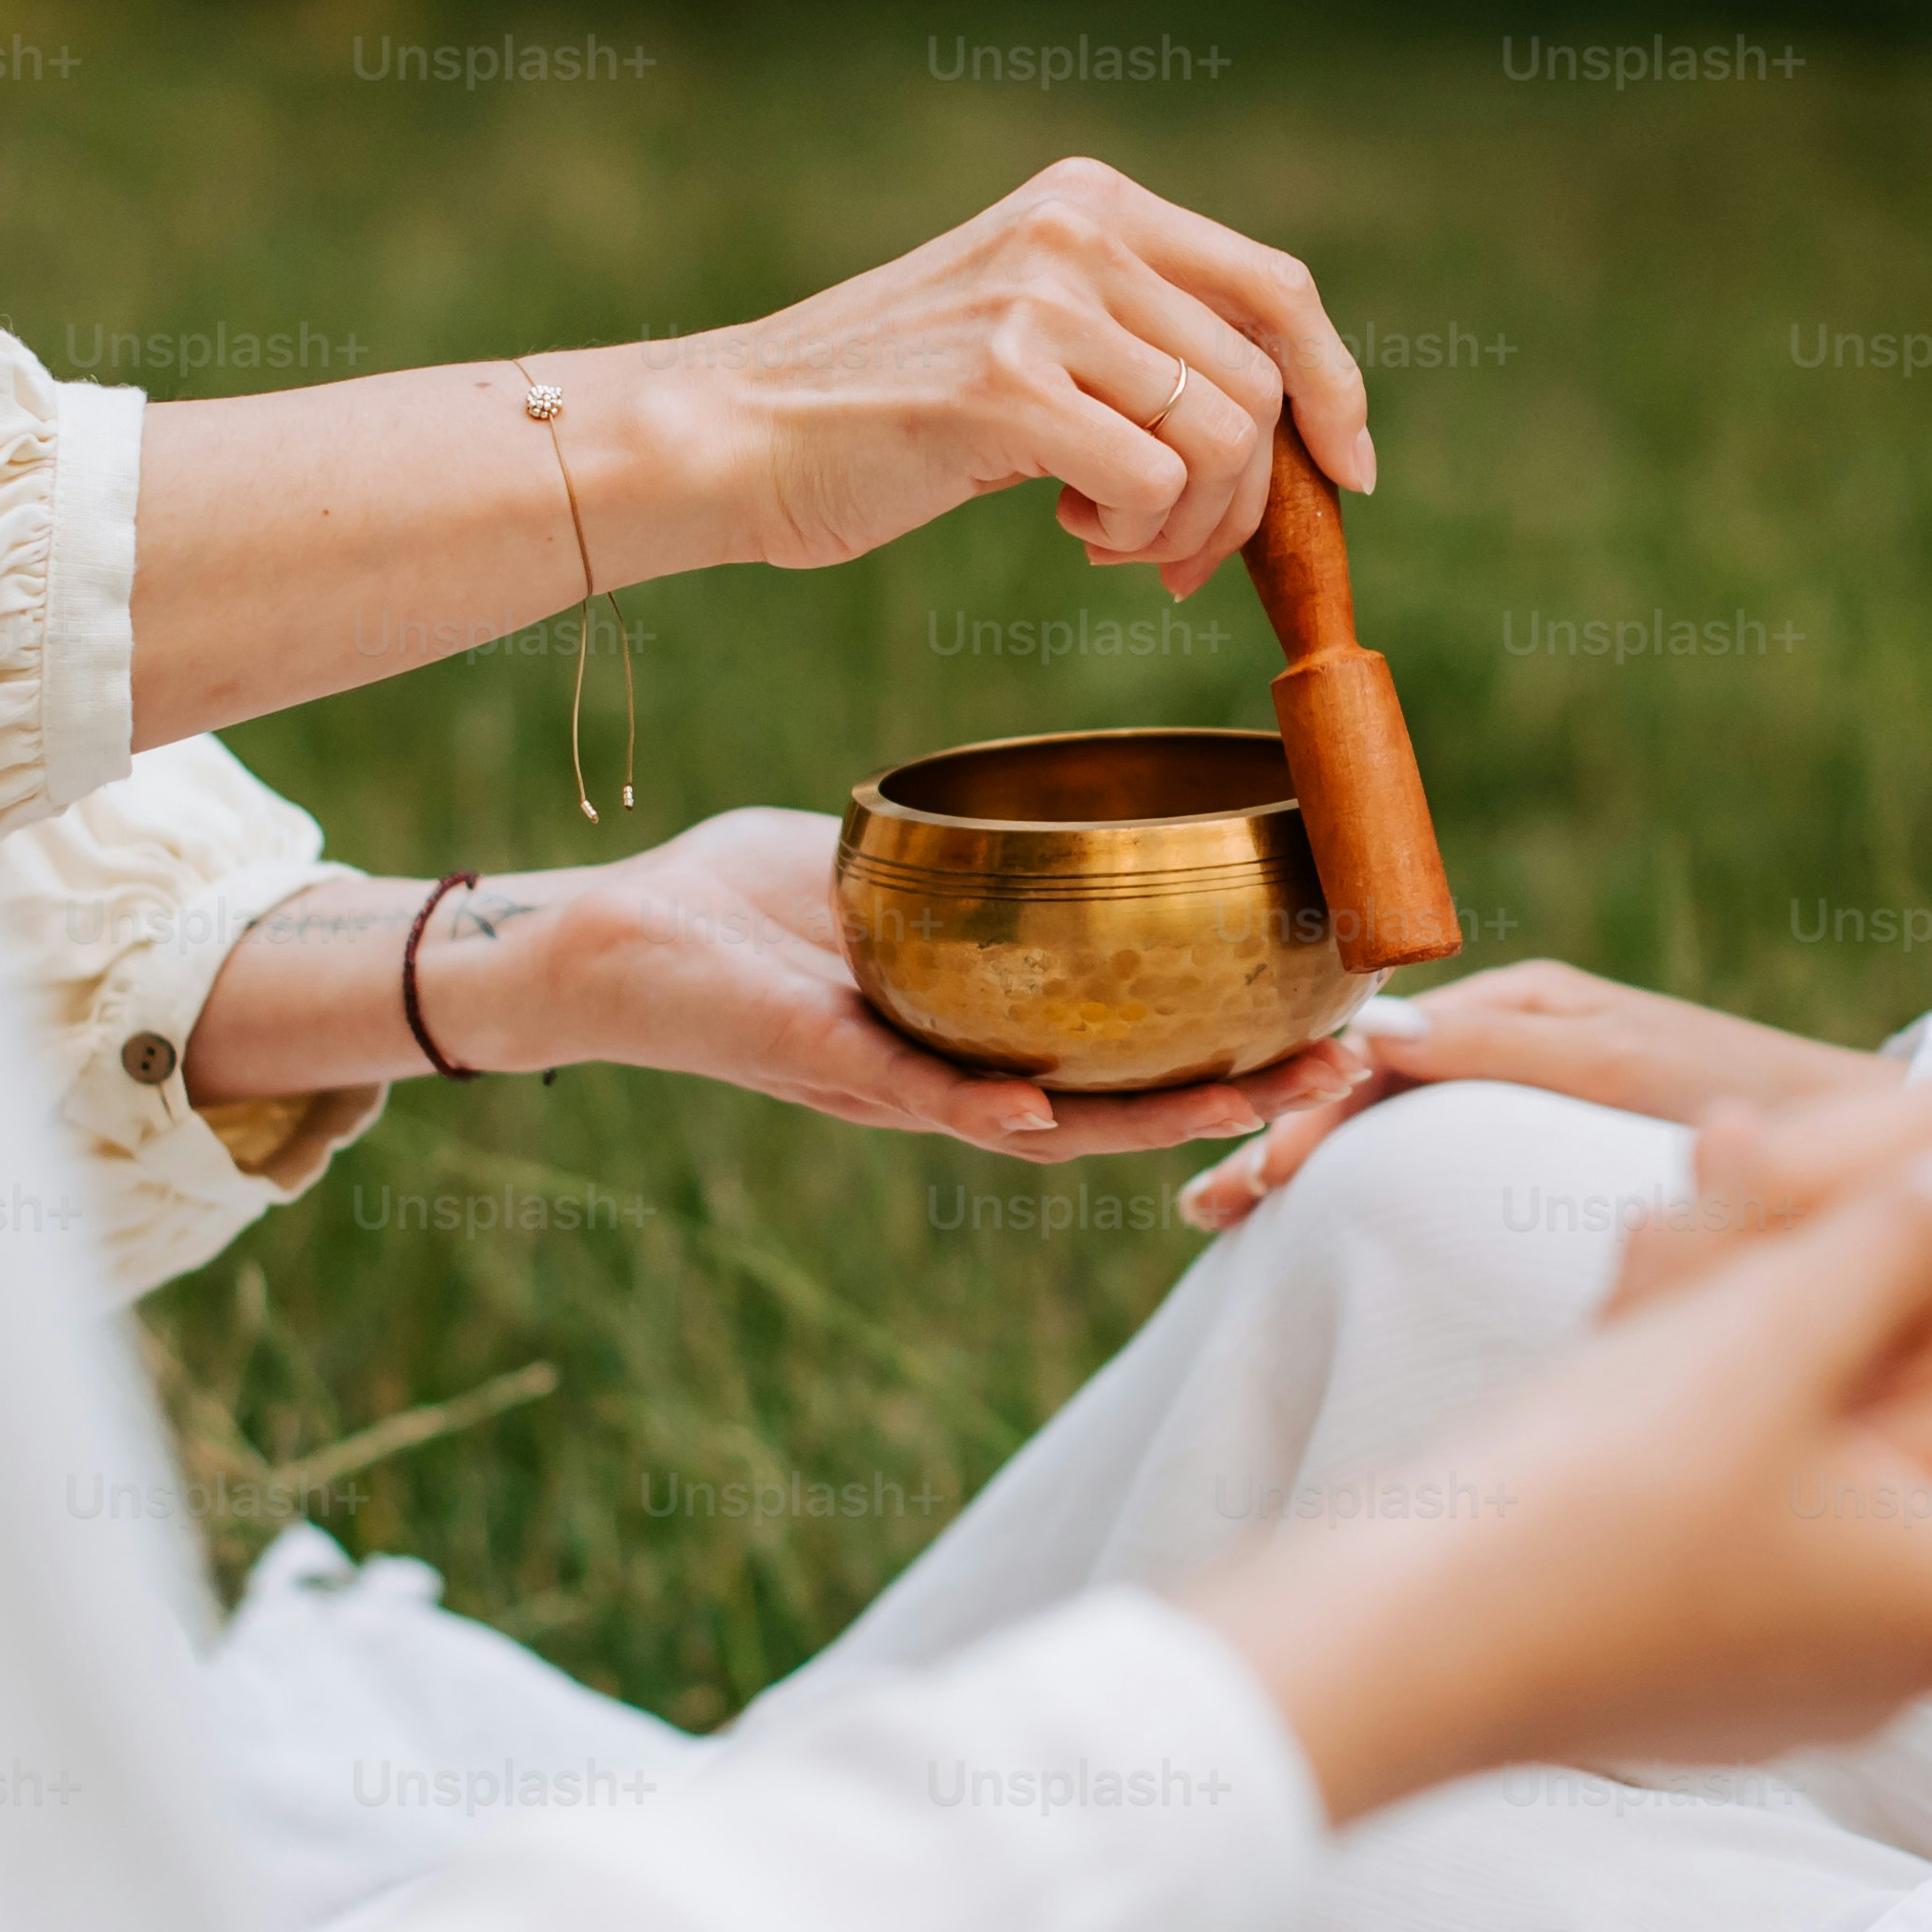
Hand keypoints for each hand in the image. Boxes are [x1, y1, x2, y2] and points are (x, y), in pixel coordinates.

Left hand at [374, 812, 1371, 1158]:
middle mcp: (947, 1077)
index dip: (1217, 1048)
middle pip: (1115, 1107)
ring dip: (1144, 1122)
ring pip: (1045, 1124)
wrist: (600, 941)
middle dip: (1227, 1094)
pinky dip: (983, 1109)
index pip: (1117, 1056)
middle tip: (1331, 1069)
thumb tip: (1038, 808)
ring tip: (1244, 1100)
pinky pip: (915, 1099)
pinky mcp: (822, 1065)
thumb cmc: (724, 902)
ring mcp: (891, 1083)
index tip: (1316, 1016)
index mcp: (970, 1030)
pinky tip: (1047, 1110)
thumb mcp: (871, 869)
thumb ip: (954, 860)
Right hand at [661, 156, 1374, 590]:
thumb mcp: (1028, 329)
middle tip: (1186, 557)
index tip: (1348, 470)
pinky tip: (1072, 533)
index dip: (1335, 385)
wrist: (736, 432)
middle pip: (1259, 378)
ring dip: (1190, 526)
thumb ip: (1137, 339)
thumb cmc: (885, 407)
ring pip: (1224, 438)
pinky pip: (1157, 484)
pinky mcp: (1005, 385)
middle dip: (1251, 494)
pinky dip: (1138, 536)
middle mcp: (1076, 230)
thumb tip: (1292, 431)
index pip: (1274, 286)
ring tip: (1113, 542)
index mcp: (1091, 202)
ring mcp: (1041, 302)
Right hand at [1175, 1135, 1931, 1823]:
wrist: (1387, 1651)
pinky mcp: (1684, 1664)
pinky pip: (1743, 1512)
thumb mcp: (1772, 1329)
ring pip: (1831, 1468)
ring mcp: (1787, 1674)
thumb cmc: (1601, 1496)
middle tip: (1804, 1189)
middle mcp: (1899, 1661)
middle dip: (1878, 1299)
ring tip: (1689, 1210)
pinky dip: (1706, 1404)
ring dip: (1772, 1330)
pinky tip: (1633, 1292)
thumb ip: (1908, 1239)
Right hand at [1176, 959, 1891, 1229]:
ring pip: (1396, 1133)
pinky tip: (1328, 1240)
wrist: (1865, 1150)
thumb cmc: (1757, 1104)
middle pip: (1373, 1092)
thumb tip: (1373, 1033)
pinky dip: (1373, 1192)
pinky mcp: (1561, 1149)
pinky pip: (1441, 1162)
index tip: (1249, 1184)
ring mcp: (1538, 1096)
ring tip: (1226, 1226)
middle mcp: (1526, 1037)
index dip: (1310, 1117)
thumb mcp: (1625, 1070)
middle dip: (1284, 1144)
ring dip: (1314, 1174)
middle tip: (1203, 1212)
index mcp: (1533, 1004)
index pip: (1384, 1057)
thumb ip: (1505, 1046)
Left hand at [1641, 1058, 1931, 1478]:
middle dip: (1714, 1299)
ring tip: (1692, 1469)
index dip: (1681, 1226)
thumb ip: (1918, 1198)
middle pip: (1839, 1217)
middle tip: (1603, 1377)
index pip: (1798, 1147)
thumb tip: (1728, 1188)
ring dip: (1813, 1385)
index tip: (1590, 1299)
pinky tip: (1877, 1517)